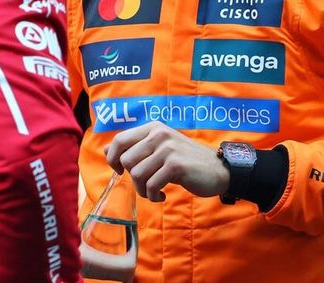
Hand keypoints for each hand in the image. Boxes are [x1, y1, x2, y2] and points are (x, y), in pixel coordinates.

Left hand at [104, 122, 229, 201]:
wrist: (218, 170)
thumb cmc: (186, 162)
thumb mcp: (159, 149)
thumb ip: (135, 147)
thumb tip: (106, 150)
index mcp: (153, 128)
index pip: (119, 140)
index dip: (112, 158)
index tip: (118, 170)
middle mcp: (159, 134)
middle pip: (126, 160)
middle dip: (131, 179)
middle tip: (145, 185)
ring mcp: (167, 148)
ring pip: (136, 174)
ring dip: (143, 190)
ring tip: (154, 192)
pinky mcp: (175, 165)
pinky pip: (150, 185)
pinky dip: (153, 196)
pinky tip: (162, 196)